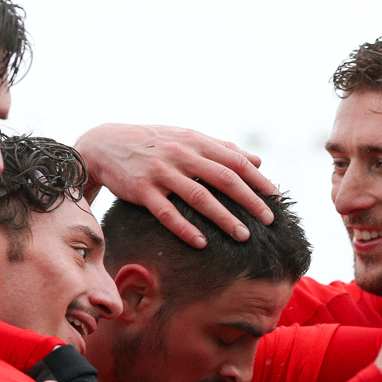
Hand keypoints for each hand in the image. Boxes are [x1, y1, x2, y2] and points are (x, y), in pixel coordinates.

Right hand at [75, 124, 274, 247]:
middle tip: (269, 220)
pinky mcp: (142, 190)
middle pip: (224, 179)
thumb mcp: (187, 138)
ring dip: (224, 218)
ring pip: (199, 197)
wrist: (105, 144)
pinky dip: (185, 228)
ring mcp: (161, 173)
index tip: (276, 197)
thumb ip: (221, 149)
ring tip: (243, 235)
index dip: (258, 180)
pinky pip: (167, 212)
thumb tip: (257, 160)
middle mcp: (181, 155)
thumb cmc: (153, 143)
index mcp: (195, 142)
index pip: (235, 161)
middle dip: (250, 200)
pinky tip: (201, 243)